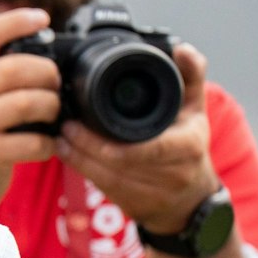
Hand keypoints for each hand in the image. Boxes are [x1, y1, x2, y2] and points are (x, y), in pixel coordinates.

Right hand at [0, 8, 61, 226]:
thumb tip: (45, 55)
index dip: (16, 20)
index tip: (43, 18)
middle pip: (13, 67)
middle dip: (46, 73)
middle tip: (57, 85)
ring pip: (26, 102)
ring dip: (51, 107)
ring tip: (54, 115)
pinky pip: (30, 141)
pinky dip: (47, 144)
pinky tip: (47, 146)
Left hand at [57, 42, 220, 234]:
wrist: (192, 197)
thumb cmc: (189, 143)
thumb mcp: (195, 108)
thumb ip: (190, 75)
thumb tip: (182, 49)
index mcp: (188, 146)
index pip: (149, 147)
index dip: (111, 142)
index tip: (82, 124)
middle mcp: (175, 174)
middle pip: (121, 164)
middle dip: (87, 148)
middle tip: (64, 128)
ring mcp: (154, 196)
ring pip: (109, 180)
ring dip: (80, 160)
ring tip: (61, 139)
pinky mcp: (135, 209)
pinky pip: (106, 190)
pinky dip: (85, 172)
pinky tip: (69, 156)